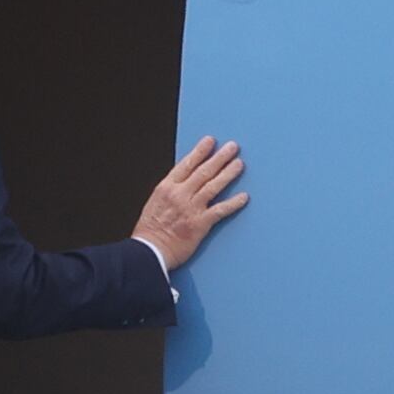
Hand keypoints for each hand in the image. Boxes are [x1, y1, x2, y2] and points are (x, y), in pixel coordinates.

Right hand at [132, 137, 247, 270]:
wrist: (148, 252)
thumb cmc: (149, 232)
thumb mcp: (154, 203)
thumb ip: (169, 192)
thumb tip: (183, 184)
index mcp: (166, 188)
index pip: (186, 164)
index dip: (200, 151)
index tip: (210, 141)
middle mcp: (180, 195)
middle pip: (203, 171)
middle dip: (219, 157)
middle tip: (232, 147)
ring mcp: (191, 208)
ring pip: (213, 186)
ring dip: (228, 173)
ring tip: (239, 164)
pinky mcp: (201, 223)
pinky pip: (221, 210)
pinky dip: (233, 203)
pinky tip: (244, 196)